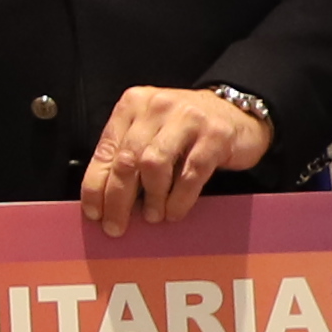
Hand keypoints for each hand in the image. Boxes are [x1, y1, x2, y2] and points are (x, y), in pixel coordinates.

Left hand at [79, 85, 271, 232]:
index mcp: (133, 105)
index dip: (96, 186)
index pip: (106, 151)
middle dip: (118, 199)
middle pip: (127, 160)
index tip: (93, 212)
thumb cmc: (187, 129)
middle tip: (116, 225)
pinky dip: (179, 198)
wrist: (238, 110)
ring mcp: (187, 119)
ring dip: (151, 198)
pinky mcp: (214, 135)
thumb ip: (128, 154)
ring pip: (154, 164)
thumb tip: (104, 199)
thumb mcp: (151, 131)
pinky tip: (175, 211)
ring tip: (153, 216)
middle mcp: (156, 107)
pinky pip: (190, 173)